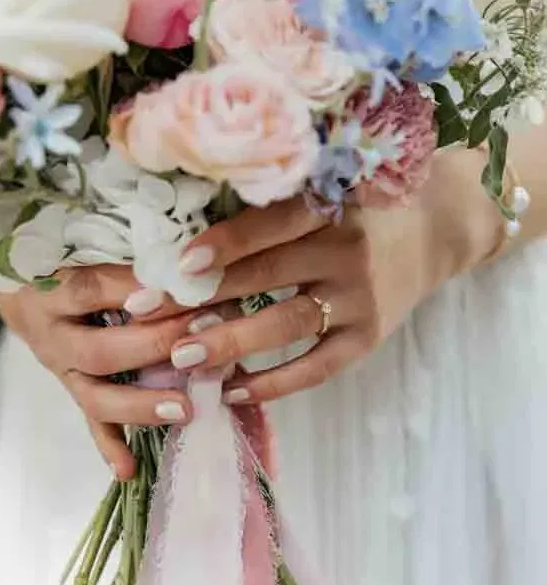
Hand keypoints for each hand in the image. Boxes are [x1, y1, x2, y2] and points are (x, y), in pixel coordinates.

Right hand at [0, 264, 198, 478]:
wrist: (15, 278)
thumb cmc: (62, 252)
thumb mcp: (81, 241)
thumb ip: (125, 250)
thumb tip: (188, 258)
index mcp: (54, 287)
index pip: (96, 288)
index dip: (139, 292)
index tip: (186, 291)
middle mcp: (53, 331)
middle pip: (98, 350)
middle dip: (152, 350)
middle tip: (198, 346)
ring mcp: (60, 365)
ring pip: (94, 395)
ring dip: (140, 405)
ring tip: (183, 410)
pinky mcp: (70, 386)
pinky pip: (89, 420)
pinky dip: (110, 445)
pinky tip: (130, 470)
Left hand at [163, 147, 503, 404]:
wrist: (436, 229)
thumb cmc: (360, 208)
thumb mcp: (327, 193)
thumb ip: (273, 213)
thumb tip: (189, 246)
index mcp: (330, 207)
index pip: (269, 225)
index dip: (223, 243)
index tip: (176, 263)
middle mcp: (347, 252)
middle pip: (266, 275)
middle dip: (204, 297)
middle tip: (150, 315)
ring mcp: (360, 299)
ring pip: (286, 324)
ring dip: (231, 341)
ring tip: (183, 357)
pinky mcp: (368, 338)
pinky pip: (316, 366)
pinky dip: (274, 382)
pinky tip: (233, 391)